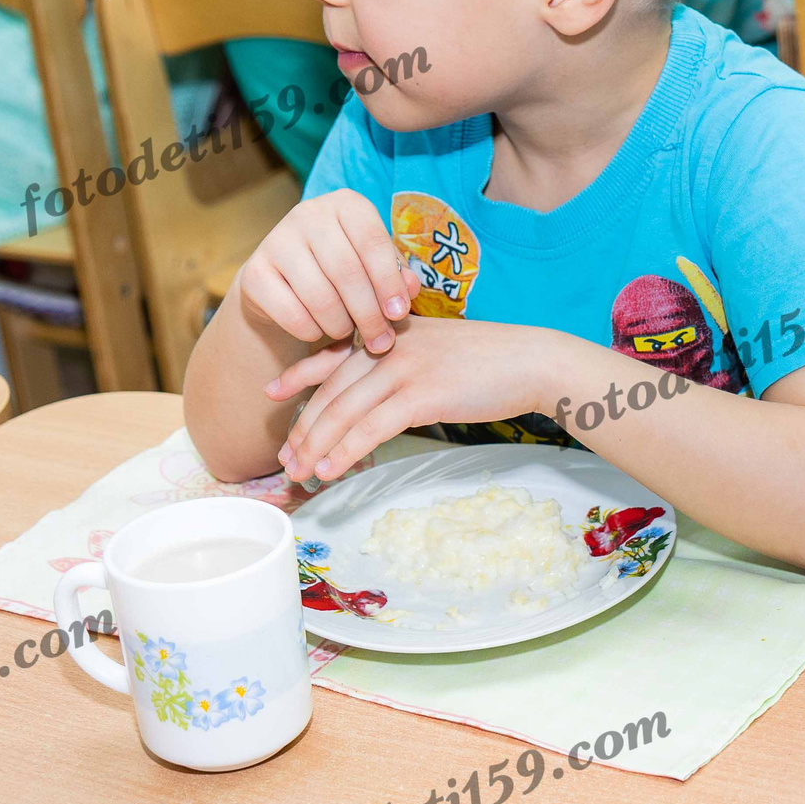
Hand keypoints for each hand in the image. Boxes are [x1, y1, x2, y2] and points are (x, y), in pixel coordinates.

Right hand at [236, 189, 413, 353]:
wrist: (282, 282)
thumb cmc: (341, 271)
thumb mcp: (373, 266)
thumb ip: (396, 275)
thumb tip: (410, 290)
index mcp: (346, 204)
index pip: (373, 242)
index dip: (389, 283)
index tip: (399, 314)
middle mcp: (308, 213)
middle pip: (347, 272)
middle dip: (369, 314)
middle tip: (380, 340)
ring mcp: (276, 240)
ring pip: (320, 297)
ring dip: (341, 325)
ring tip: (349, 332)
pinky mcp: (254, 272)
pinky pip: (292, 314)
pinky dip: (312, 331)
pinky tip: (319, 330)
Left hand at [272, 316, 561, 481]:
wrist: (531, 360)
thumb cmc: (491, 360)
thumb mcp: (439, 347)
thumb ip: (405, 359)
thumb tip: (382, 392)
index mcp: (389, 331)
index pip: (331, 353)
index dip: (298, 375)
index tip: (273, 393)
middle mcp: (387, 344)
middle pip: (330, 390)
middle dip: (303, 427)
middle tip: (285, 457)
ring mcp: (402, 367)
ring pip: (343, 411)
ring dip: (315, 446)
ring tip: (300, 473)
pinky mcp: (420, 394)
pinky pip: (370, 428)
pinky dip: (345, 451)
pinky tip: (332, 470)